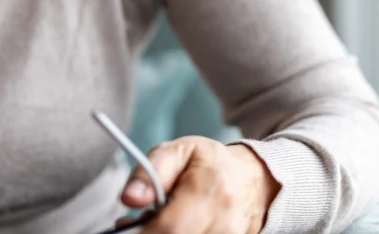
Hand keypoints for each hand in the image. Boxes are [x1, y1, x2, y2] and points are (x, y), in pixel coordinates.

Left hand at [119, 137, 279, 233]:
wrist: (252, 181)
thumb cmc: (210, 164)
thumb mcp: (178, 152)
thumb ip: (150, 172)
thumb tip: (129, 199)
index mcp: (209, 191)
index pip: (170, 228)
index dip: (142, 231)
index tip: (126, 223)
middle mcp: (225, 223)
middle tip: (140, 222)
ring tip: (164, 222)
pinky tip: (177, 229)